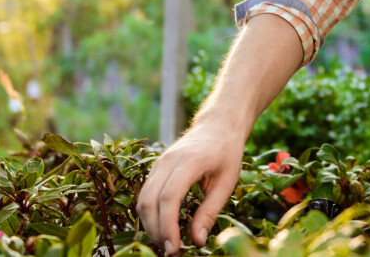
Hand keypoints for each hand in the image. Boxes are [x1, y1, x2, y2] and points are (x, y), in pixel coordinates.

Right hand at [137, 124, 244, 252]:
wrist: (218, 125)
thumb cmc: (226, 153)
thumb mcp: (227, 182)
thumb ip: (210, 211)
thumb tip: (197, 240)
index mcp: (190, 161)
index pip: (169, 198)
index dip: (168, 226)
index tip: (174, 248)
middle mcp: (168, 160)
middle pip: (149, 201)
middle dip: (156, 231)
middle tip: (171, 251)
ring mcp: (159, 163)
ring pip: (142, 199)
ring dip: (150, 225)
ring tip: (167, 243)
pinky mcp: (155, 168)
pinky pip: (145, 194)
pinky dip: (149, 214)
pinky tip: (162, 228)